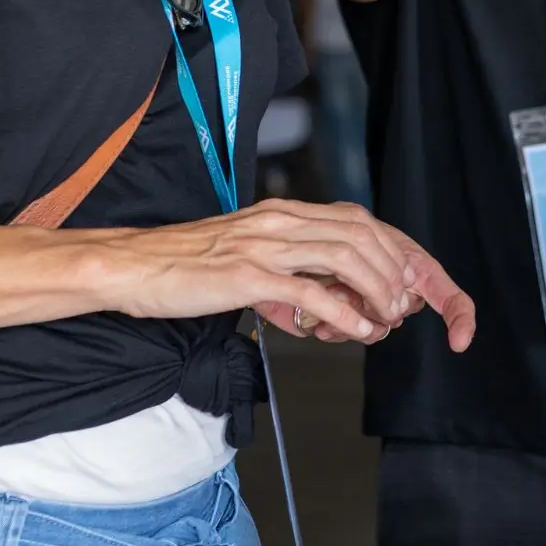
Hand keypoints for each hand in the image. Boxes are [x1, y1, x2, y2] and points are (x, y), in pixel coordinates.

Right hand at [112, 199, 470, 348]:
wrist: (134, 267)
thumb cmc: (186, 268)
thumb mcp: (248, 259)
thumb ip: (290, 274)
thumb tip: (327, 307)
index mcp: (282, 214)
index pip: (357, 219)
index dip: (393, 248)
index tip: (411, 280)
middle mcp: (280, 221)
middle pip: (362, 234)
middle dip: (394, 269)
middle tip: (404, 304)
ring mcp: (265, 246)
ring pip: (345, 256)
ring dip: (378, 290)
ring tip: (387, 318)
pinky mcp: (248, 275)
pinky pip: (310, 292)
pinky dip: (344, 314)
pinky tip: (357, 332)